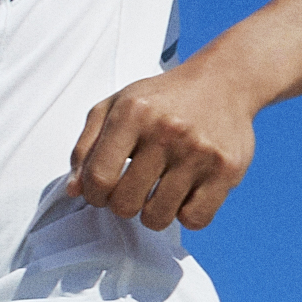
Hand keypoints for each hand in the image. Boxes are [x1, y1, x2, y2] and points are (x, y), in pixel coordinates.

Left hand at [62, 51, 264, 231]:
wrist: (223, 82)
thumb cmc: (162, 99)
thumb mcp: (115, 106)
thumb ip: (86, 147)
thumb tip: (75, 190)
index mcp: (133, 113)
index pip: (98, 178)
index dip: (94, 195)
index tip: (102, 191)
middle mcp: (167, 131)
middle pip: (125, 203)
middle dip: (122, 205)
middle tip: (132, 190)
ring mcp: (199, 152)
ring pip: (158, 218)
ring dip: (153, 213)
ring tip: (158, 192)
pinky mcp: (227, 170)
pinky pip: (194, 220)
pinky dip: (185, 215)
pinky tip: (185, 193)